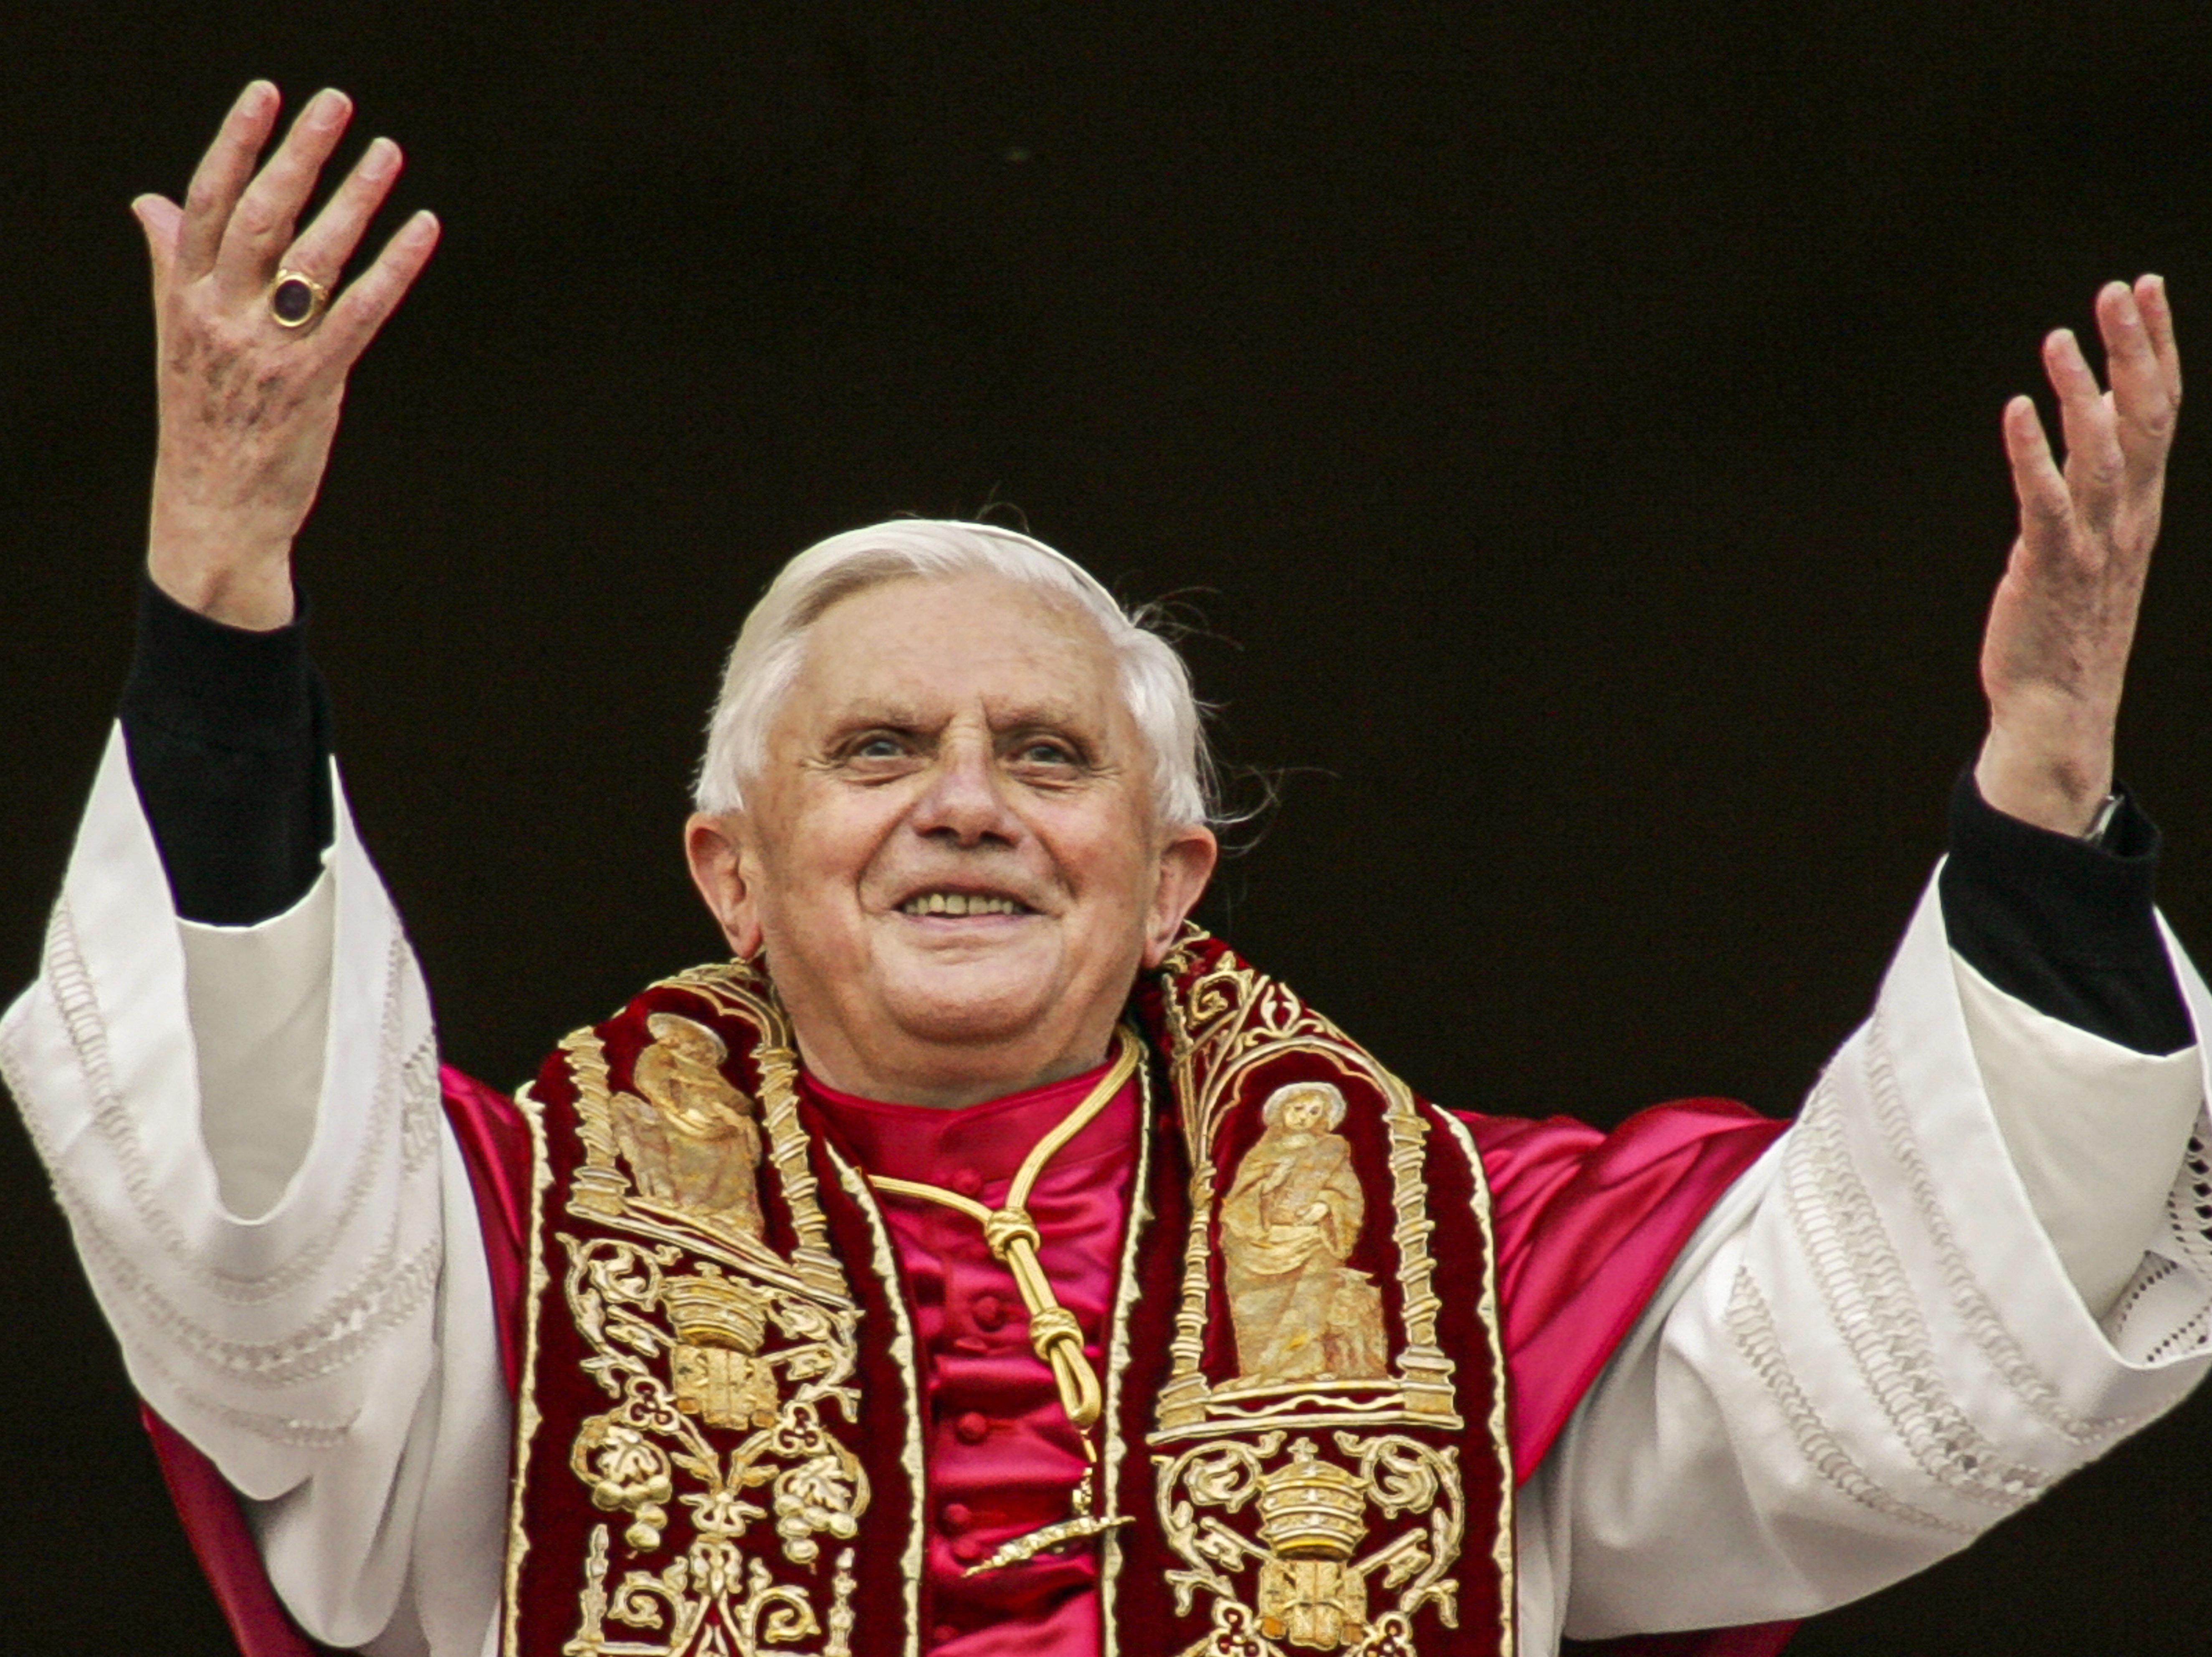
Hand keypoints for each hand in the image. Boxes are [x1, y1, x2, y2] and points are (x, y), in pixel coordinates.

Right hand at [138, 82, 438, 629]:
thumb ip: (171, 264)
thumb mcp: (176, 336)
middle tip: (337, 104)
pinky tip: (422, 229)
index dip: (237, 143)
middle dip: (300, 154)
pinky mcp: (313, 384)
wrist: (213, 509)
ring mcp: (267, 350)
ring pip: (313, 257)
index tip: (266, 95)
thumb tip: (151, 201)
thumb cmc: (204, 416)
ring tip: (387, 153)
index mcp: (185, 297)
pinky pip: (360, 312)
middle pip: (262, 216)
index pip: (209, 202)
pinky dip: (393, 267)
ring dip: (354, 199)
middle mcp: (221, 316)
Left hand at [1975, 277, 2179, 834]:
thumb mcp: (2098, 534)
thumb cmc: (2071, 615)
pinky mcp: (2049, 566)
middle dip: (2135, 349)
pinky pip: (2045, 500)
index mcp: (2141, 504)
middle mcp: (2127, 515)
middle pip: (2143, 416)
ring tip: (2059, 337)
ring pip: (2099, 451)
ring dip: (2080, 391)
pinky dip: (2032, 453)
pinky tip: (2017, 409)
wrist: (2059, 703)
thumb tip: (2095, 405)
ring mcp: (2092, 541)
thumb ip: (2100, 472)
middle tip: (2119, 288)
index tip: (2146, 287)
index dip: (2156, 345)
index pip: (2160, 408)